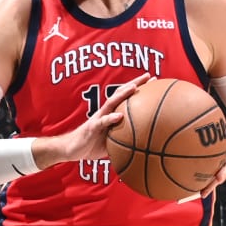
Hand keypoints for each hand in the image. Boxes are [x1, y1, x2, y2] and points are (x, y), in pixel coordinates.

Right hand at [33, 74, 150, 167]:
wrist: (71, 149)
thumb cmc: (92, 144)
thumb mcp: (112, 140)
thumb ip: (125, 137)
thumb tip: (144, 142)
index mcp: (111, 113)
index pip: (127, 97)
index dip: (140, 88)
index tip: (155, 80)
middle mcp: (105, 112)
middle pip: (121, 93)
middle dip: (135, 83)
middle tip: (149, 76)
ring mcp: (98, 118)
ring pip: (111, 103)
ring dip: (123, 94)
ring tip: (134, 87)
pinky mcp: (91, 128)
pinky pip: (102, 122)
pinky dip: (110, 118)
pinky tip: (119, 116)